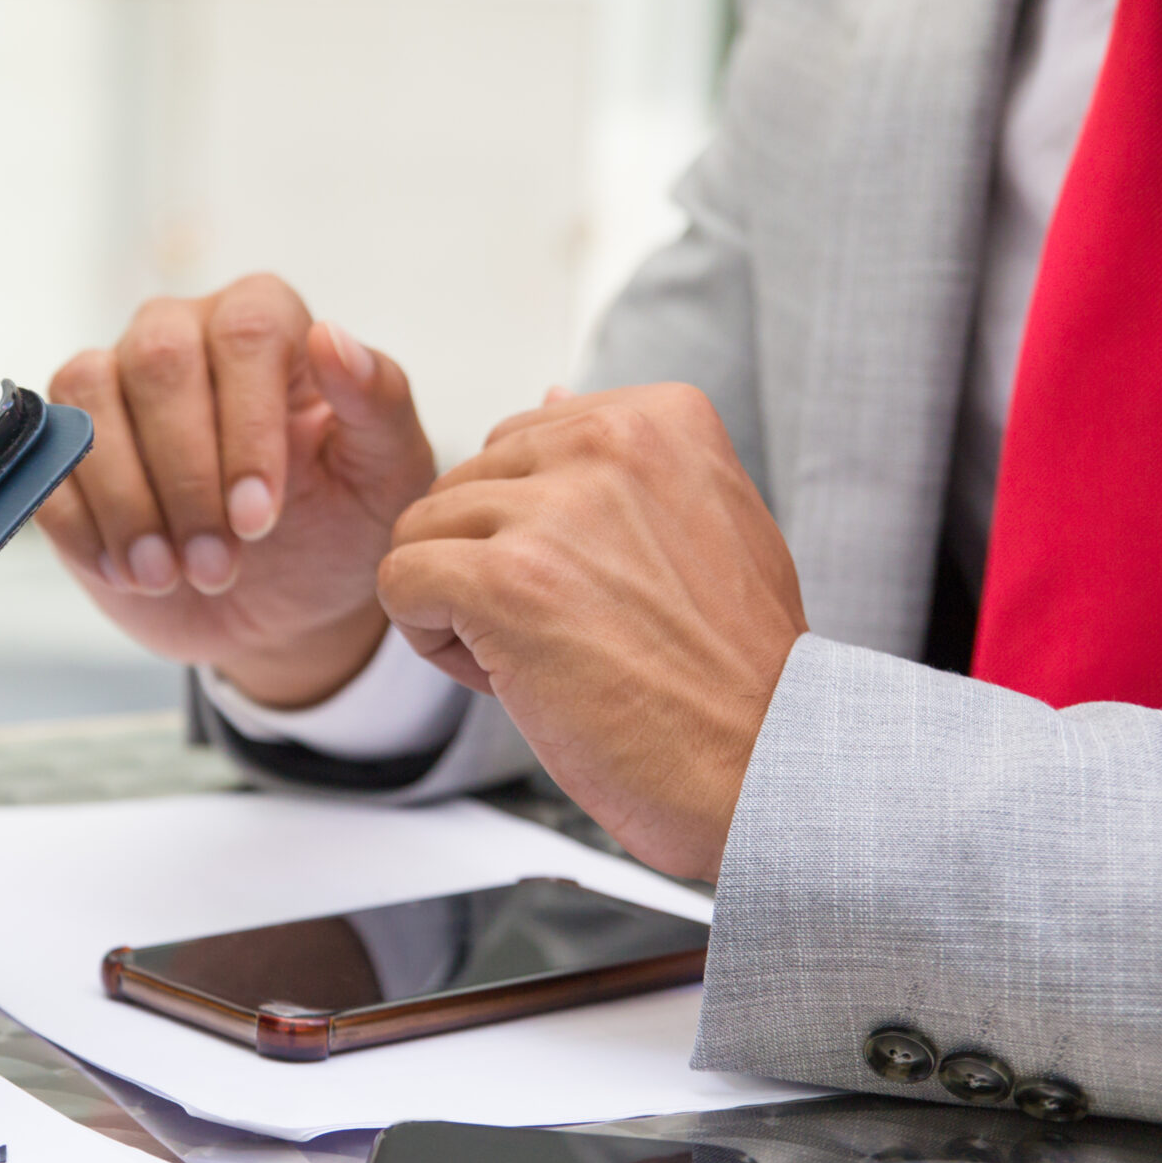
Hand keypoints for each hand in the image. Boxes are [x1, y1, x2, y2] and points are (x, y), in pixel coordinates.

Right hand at [36, 275, 436, 708]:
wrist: (278, 607)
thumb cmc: (339, 526)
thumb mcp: (383, 474)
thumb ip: (376, 401)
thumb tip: (332, 336)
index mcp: (263, 321)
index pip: (246, 335)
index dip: (247, 428)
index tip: (258, 518)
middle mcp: (180, 333)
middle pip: (157, 360)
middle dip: (185, 477)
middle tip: (216, 565)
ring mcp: (112, 384)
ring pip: (88, 397)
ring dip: (126, 501)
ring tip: (166, 574)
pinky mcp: (63, 446)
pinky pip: (45, 459)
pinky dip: (81, 524)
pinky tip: (127, 572)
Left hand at [376, 384, 806, 879]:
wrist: (761, 762)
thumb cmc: (729, 665)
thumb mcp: (705, 522)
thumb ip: (618, 464)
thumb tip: (547, 400)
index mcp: (660, 417)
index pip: (518, 443)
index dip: (533, 529)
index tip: (601, 585)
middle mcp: (608, 444)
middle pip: (462, 485)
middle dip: (488, 564)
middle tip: (570, 632)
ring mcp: (553, 511)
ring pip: (421, 532)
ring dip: (459, 606)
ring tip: (545, 653)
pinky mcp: (502, 582)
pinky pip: (399, 581)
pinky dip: (431, 639)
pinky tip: (506, 674)